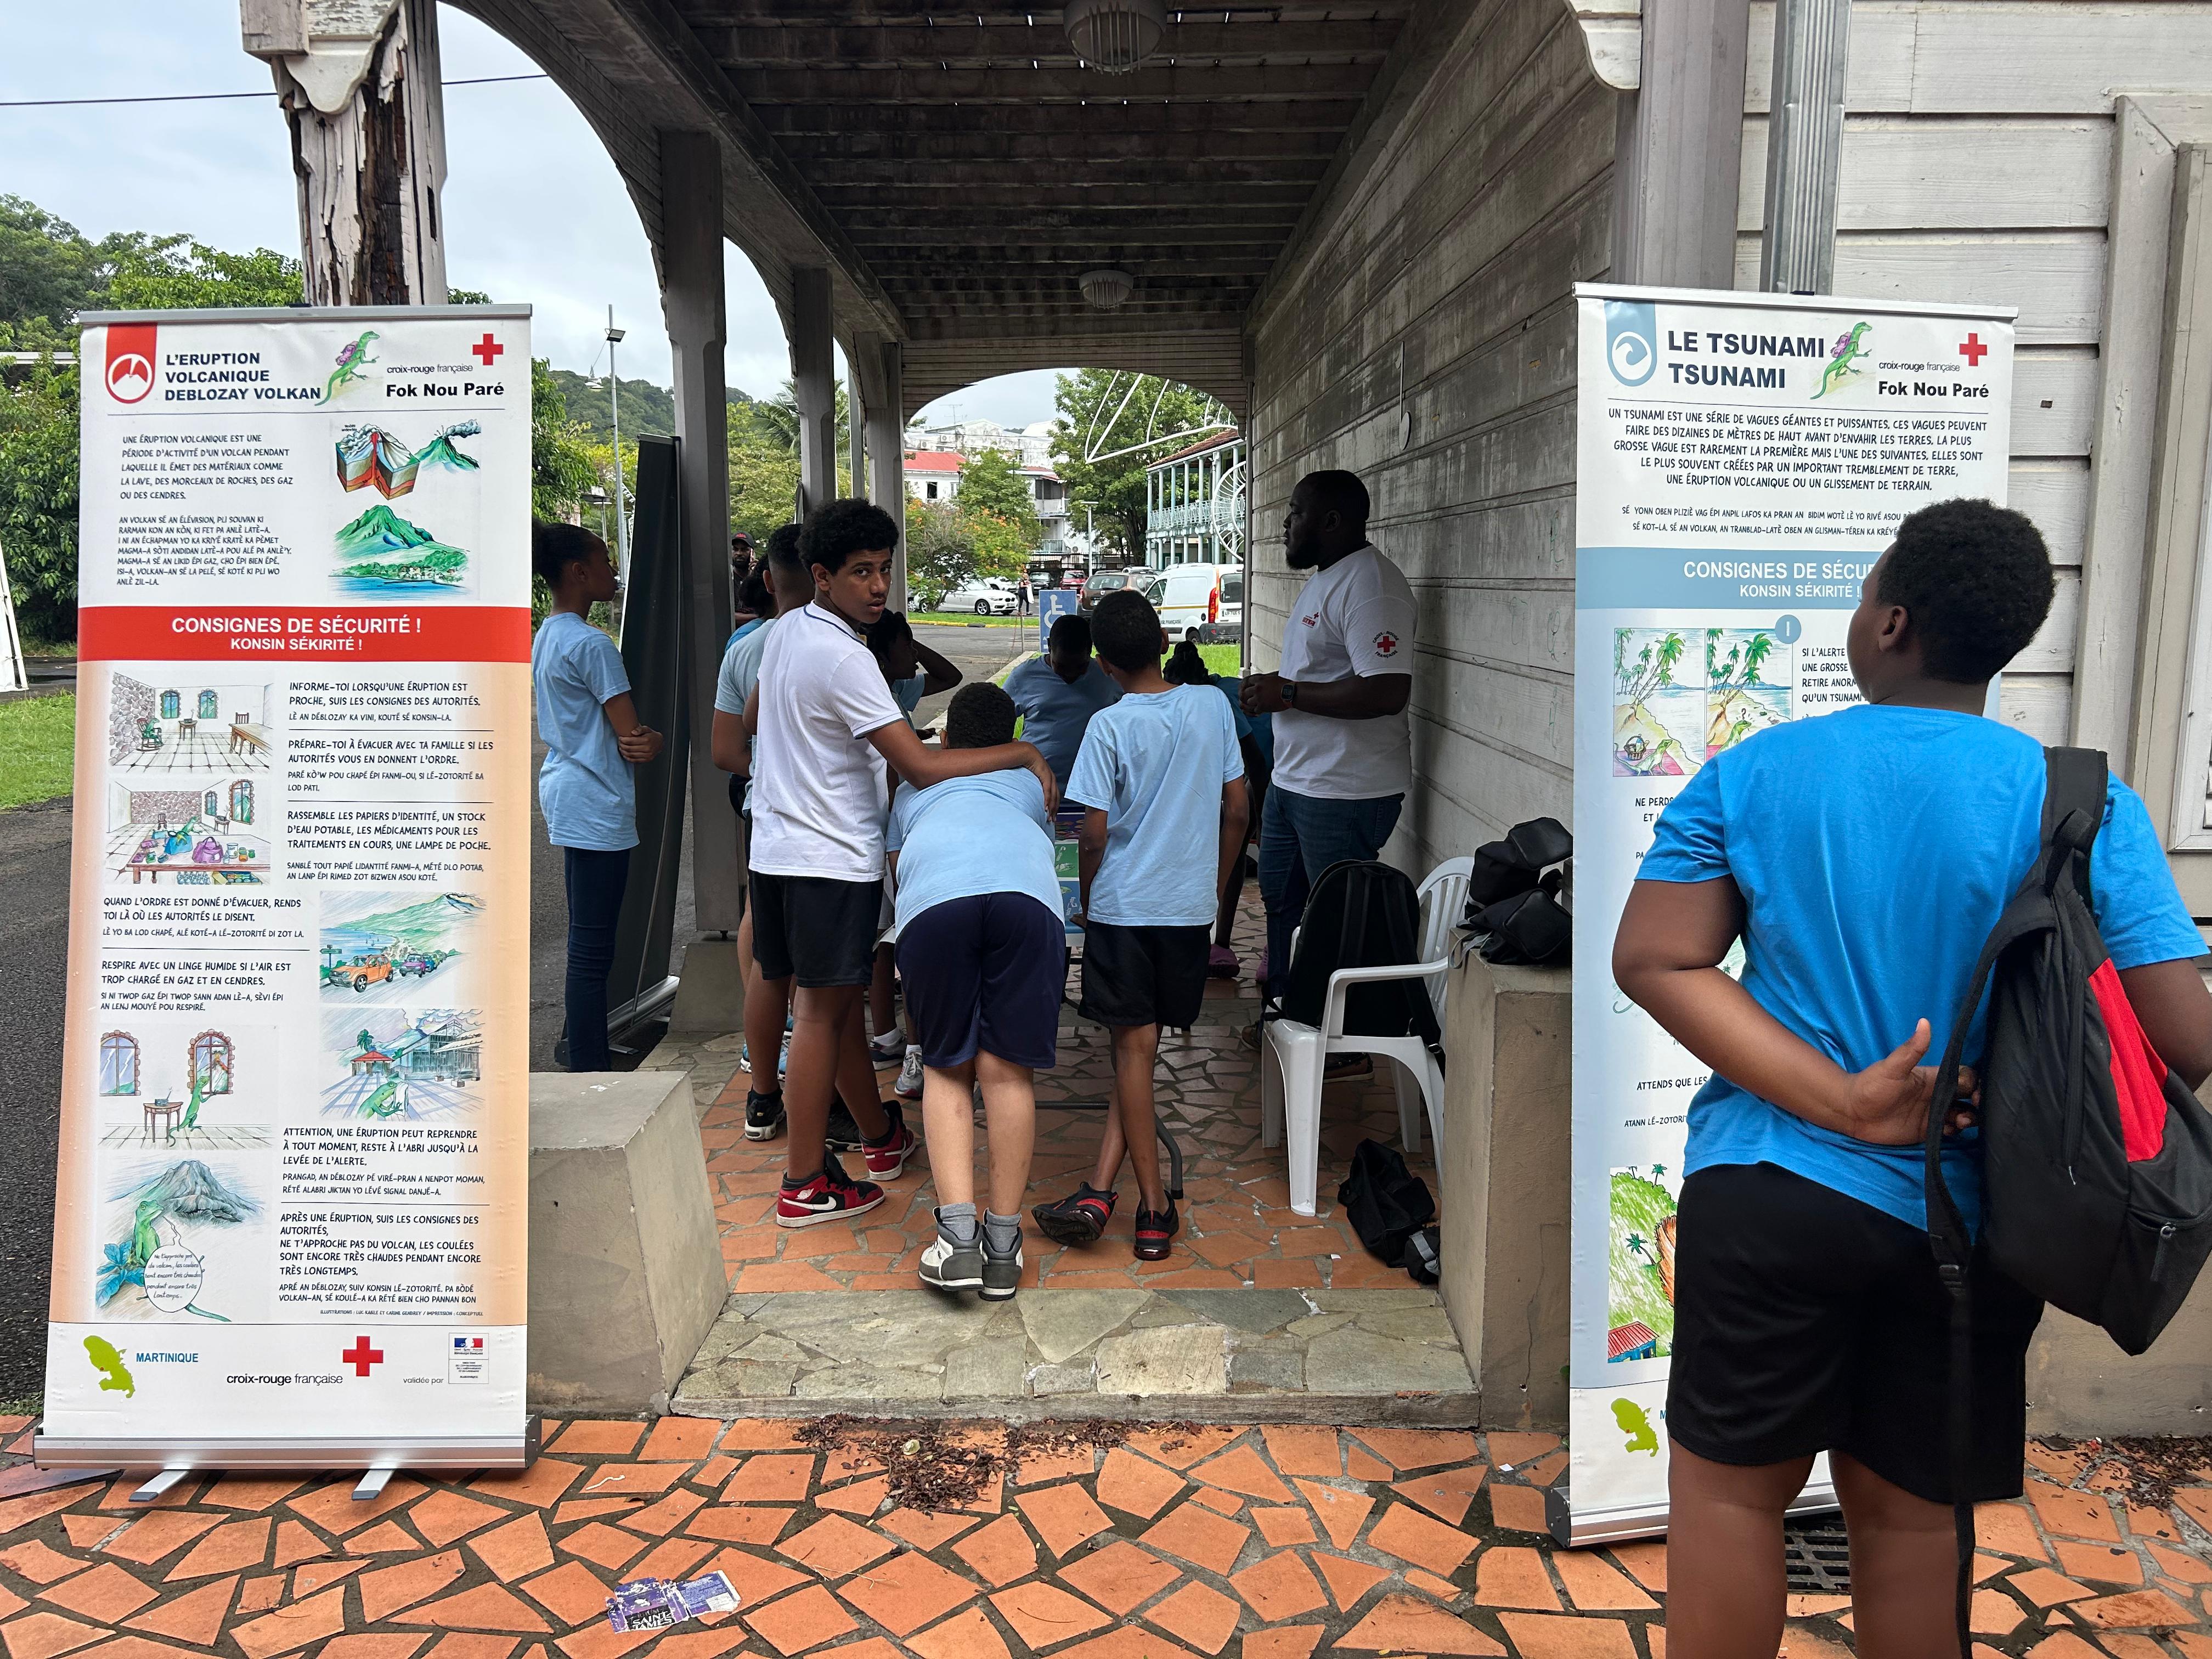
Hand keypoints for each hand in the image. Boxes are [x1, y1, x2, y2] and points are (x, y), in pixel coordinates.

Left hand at [619, 725, 662, 762]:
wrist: (660, 743)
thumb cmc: (651, 735)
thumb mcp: (647, 729)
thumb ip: (640, 729)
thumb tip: (633, 732)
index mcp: (646, 740)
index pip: (631, 741)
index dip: (623, 740)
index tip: (620, 738)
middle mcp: (647, 748)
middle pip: (630, 749)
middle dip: (622, 746)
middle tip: (619, 743)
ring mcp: (647, 755)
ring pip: (631, 755)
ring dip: (624, 752)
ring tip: (621, 748)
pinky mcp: (647, 759)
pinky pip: (635, 760)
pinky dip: (628, 758)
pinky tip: (625, 754)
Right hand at [1018, 742, 1058, 814]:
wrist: (1026, 752)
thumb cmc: (1025, 764)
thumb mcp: (1029, 778)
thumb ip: (1029, 785)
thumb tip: (1023, 794)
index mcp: (1049, 779)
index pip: (1054, 795)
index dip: (1054, 806)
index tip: (1051, 816)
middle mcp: (1051, 778)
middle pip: (1056, 798)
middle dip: (1054, 810)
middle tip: (1051, 821)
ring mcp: (1049, 776)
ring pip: (1053, 795)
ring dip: (1051, 807)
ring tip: (1048, 817)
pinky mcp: (1045, 774)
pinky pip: (1047, 789)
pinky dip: (1047, 799)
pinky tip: (1046, 807)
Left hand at [1242, 672, 1286, 714]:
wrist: (1291, 693)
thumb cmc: (1284, 685)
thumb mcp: (1272, 678)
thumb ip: (1263, 680)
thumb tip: (1259, 682)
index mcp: (1260, 680)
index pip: (1247, 682)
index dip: (1248, 686)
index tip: (1250, 689)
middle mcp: (1257, 688)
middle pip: (1245, 693)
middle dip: (1248, 696)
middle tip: (1251, 699)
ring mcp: (1259, 698)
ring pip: (1248, 702)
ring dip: (1253, 704)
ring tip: (1258, 704)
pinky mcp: (1262, 706)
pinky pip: (1255, 710)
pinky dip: (1259, 710)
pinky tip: (1263, 709)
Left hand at [1831, 1019, 1978, 1145]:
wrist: (1851, 1112)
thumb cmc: (1870, 1085)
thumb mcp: (1892, 1067)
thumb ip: (1911, 1050)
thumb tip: (1924, 1022)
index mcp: (1933, 1077)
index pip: (1964, 1077)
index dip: (1973, 1083)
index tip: (1975, 1092)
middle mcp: (1937, 1095)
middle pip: (1970, 1097)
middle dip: (1978, 1103)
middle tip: (1975, 1108)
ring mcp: (1933, 1113)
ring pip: (1963, 1115)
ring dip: (1969, 1118)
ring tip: (1960, 1121)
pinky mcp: (1927, 1130)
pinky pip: (1950, 1131)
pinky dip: (1955, 1132)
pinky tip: (1948, 1131)